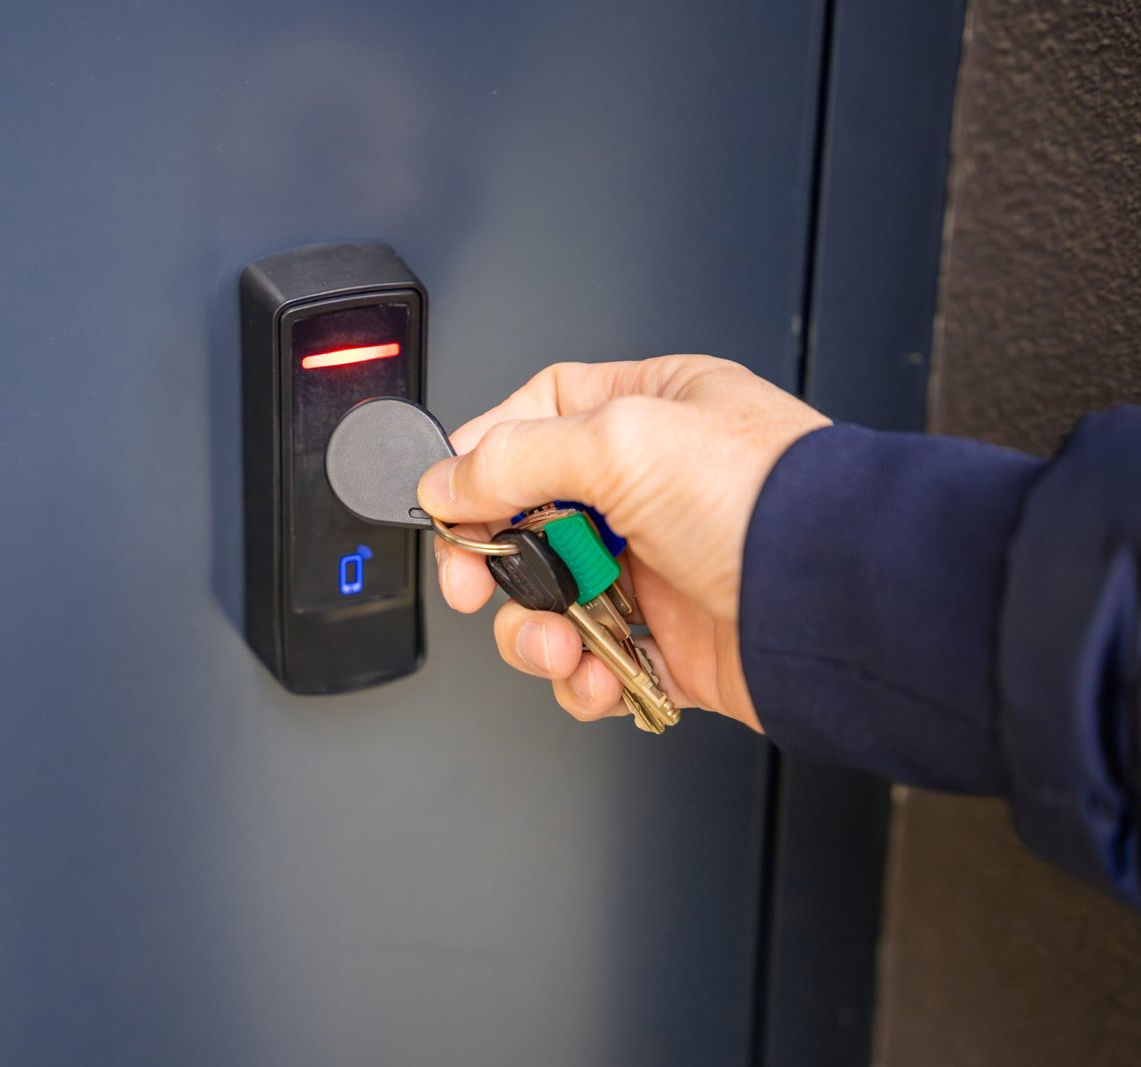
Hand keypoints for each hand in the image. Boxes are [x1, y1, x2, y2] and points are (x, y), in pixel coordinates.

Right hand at [417, 356, 829, 728]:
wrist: (845, 604)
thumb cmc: (769, 502)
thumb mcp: (622, 441)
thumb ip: (515, 457)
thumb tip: (446, 480)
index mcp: (648, 411)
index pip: (535, 418)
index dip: (482, 460)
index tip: (448, 501)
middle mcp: (652, 488)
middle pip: (528, 523)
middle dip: (495, 565)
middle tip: (477, 585)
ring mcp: (660, 569)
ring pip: (553, 604)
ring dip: (536, 633)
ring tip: (559, 644)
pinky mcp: (672, 644)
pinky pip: (596, 664)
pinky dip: (583, 679)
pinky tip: (597, 673)